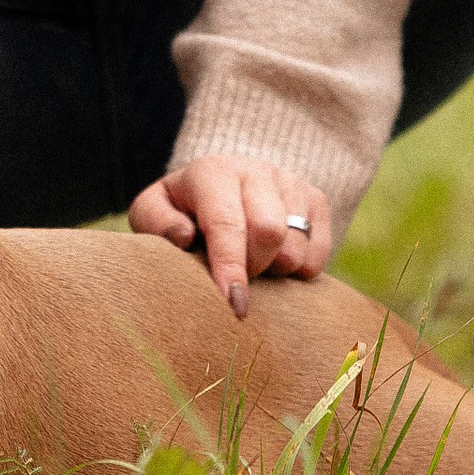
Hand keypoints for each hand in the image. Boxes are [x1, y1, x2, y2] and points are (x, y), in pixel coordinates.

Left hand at [129, 154, 330, 317]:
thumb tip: (184, 237)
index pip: (227, 223)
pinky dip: (301, 269)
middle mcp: (254, 169)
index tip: (234, 305)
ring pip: (296, 245)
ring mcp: (289, 181)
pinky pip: (319, 250)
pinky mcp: (314, 199)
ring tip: (254, 265)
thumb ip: (156, 222)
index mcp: (212, 171)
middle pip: (269, 232)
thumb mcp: (154, 210)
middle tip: (236, 277)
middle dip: (253, 268)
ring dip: (276, 270)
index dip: (230, 267)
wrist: (222, 185)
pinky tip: (277, 262)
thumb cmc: (181, 210)